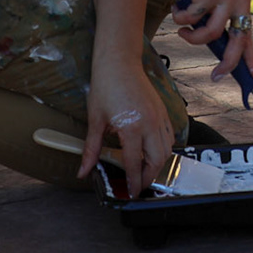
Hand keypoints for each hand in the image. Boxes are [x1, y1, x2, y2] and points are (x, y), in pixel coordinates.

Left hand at [83, 55, 174, 192]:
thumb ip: (91, 149)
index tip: (130, 192)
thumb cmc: (105, 86)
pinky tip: (152, 151)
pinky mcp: (163, 110)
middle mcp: (150, 123)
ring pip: (167, 149)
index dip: (133, 181)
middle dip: (149, 177)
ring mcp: (159, 116)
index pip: (135, 163)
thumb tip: (83, 171)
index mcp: (132, 127)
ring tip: (144, 170)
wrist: (119, 61)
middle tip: (137, 185)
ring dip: (158, 163)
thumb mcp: (95, 119)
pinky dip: (164, 148)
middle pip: (157, 160)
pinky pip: (170, 135)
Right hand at [170, 0, 252, 81]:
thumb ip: (217, 13)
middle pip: (237, 41)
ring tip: (183, 30)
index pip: (249, 33)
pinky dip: (181, 18)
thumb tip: (213, 42)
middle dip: (228, 62)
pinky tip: (176, 8)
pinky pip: (192, 19)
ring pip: (211, 34)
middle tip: (217, 76)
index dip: (251, 57)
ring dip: (193, 37)